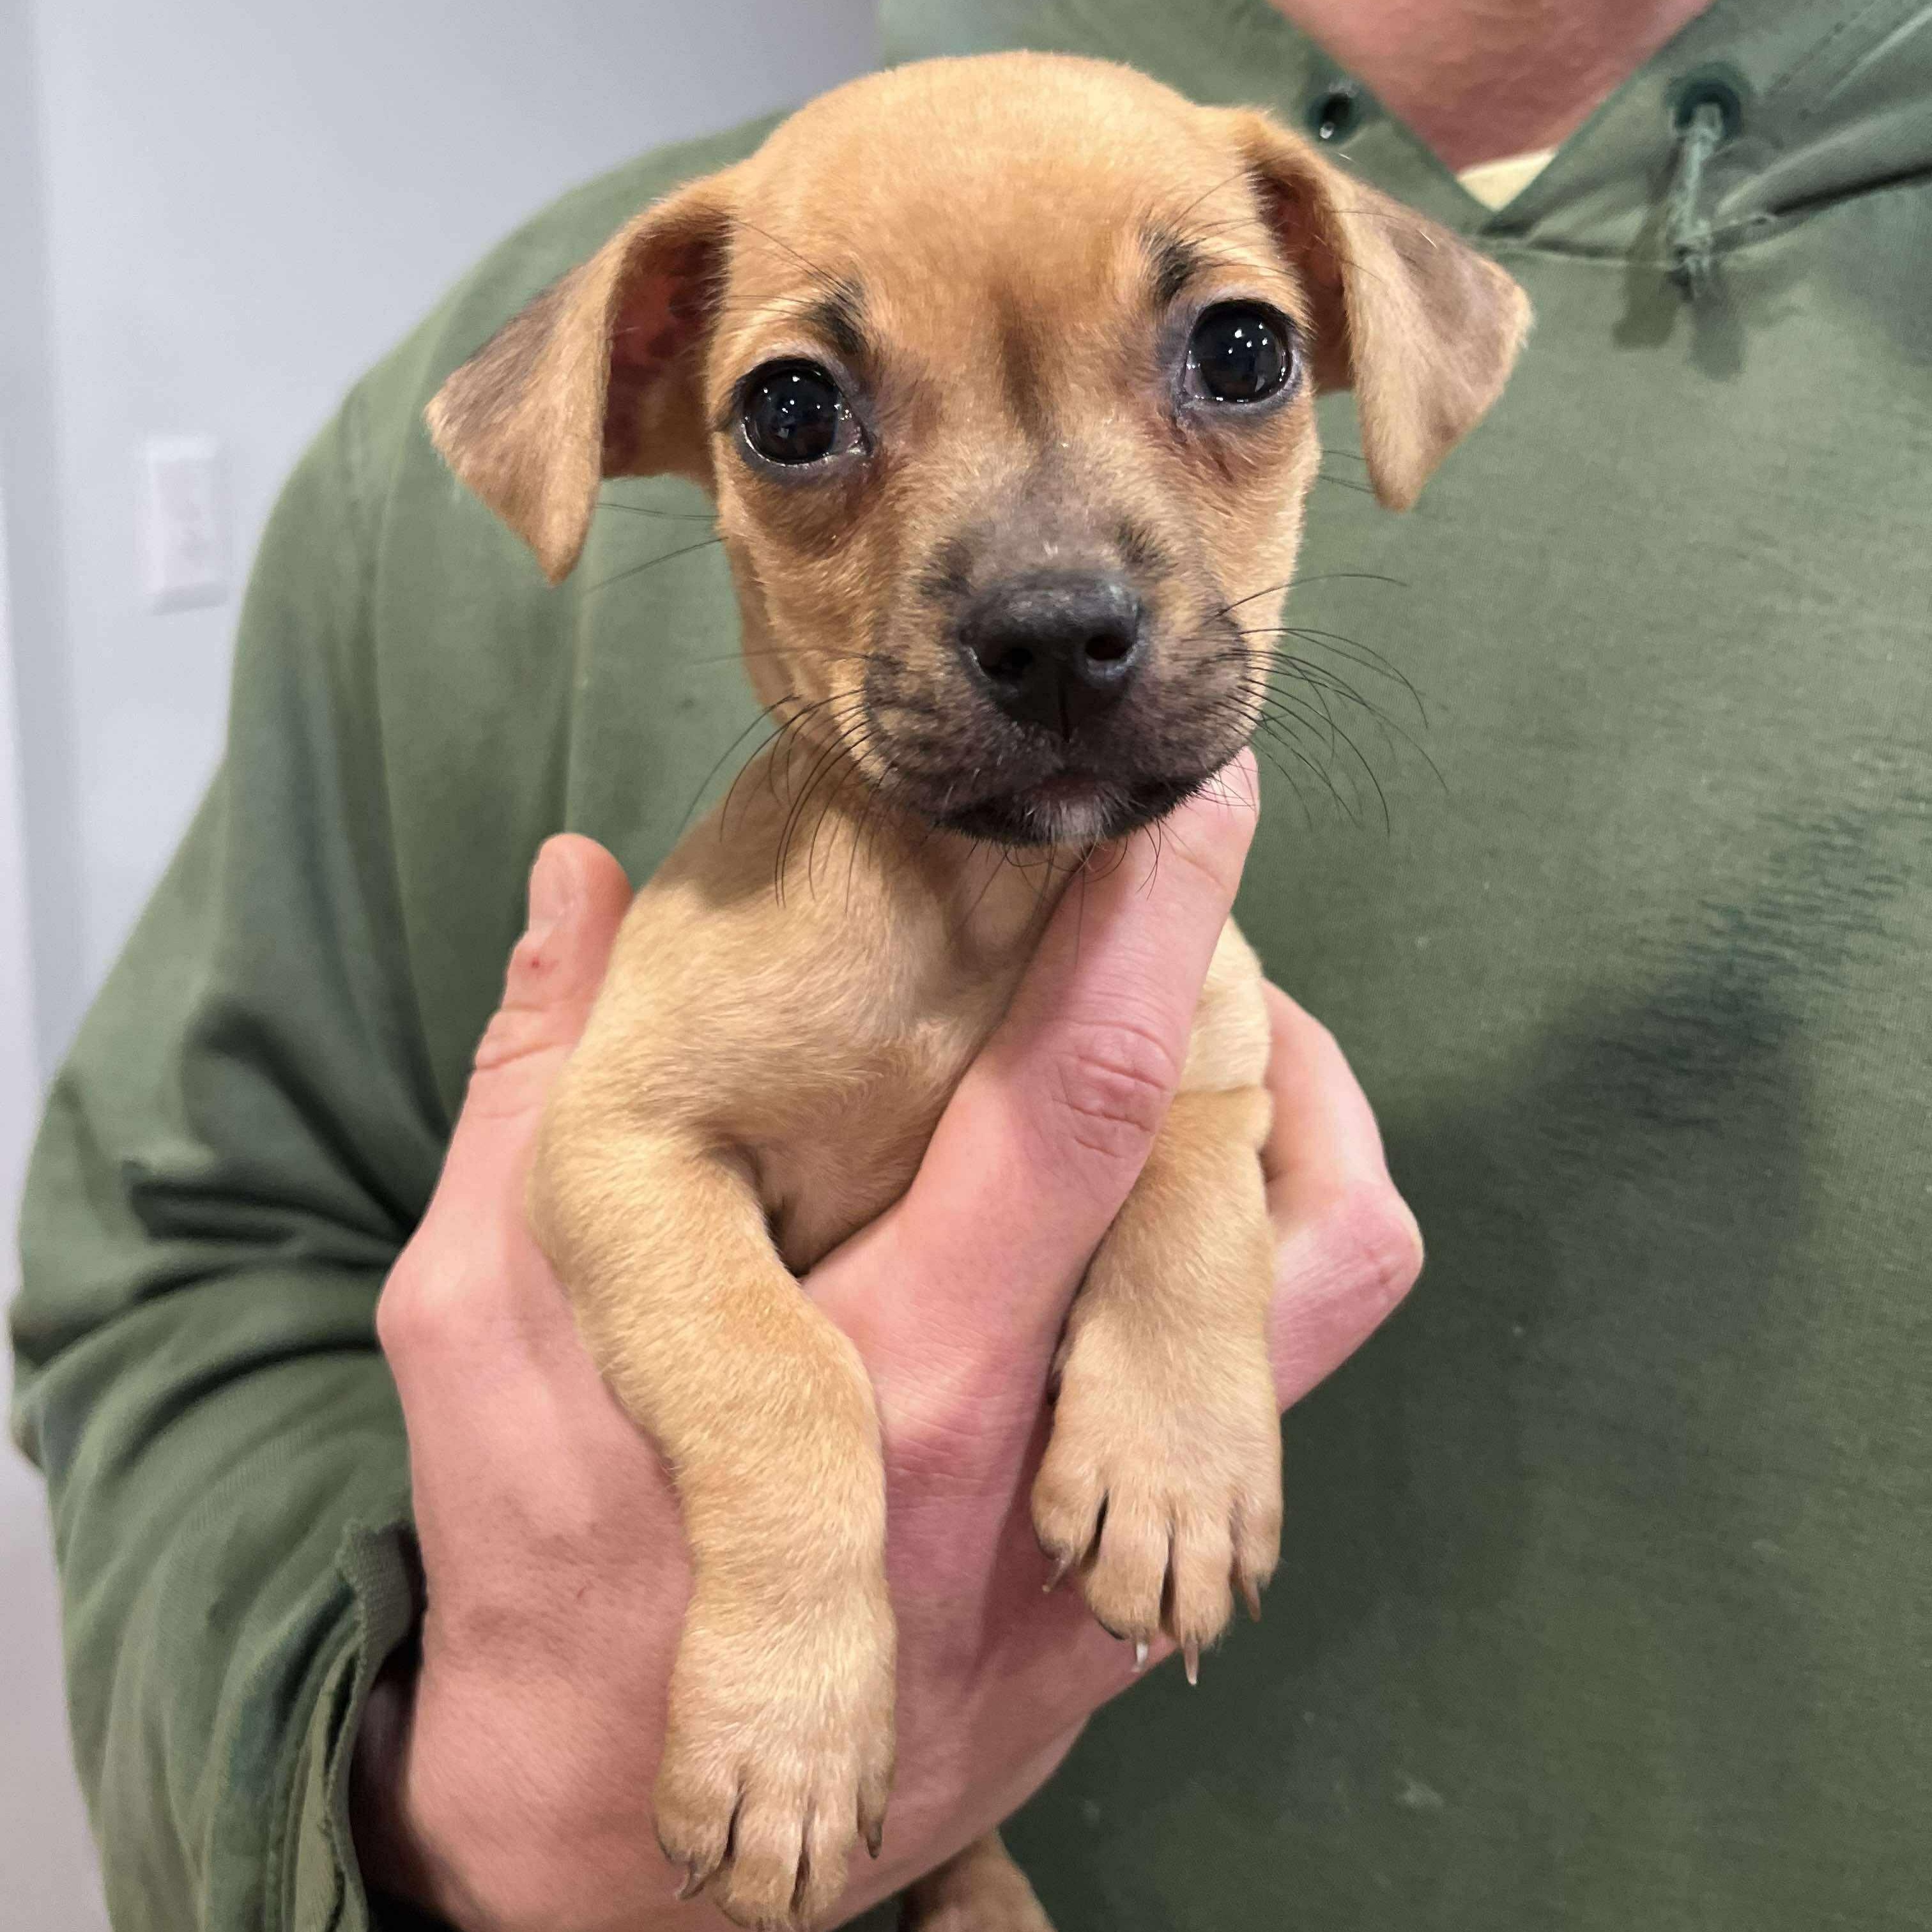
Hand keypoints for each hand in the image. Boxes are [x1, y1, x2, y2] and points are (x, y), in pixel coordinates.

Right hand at [356, 773, 1422, 1929]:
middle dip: (1241, 979)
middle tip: (1190, 862)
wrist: (618, 1835)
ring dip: (1300, 1118)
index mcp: (885, 1357)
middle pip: (1236, 1175)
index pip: (1079, 1104)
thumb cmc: (541, 1569)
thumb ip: (530, 1089)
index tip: (1201, 797)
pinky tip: (1185, 1196)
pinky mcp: (1135, 1598)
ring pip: (1317, 1285)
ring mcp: (1113, 1532)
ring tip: (1222, 1024)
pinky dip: (1277, 1249)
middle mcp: (1039, 1438)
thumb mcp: (474, 1324)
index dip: (1157, 929)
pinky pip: (1287, 1390)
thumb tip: (573, 886)